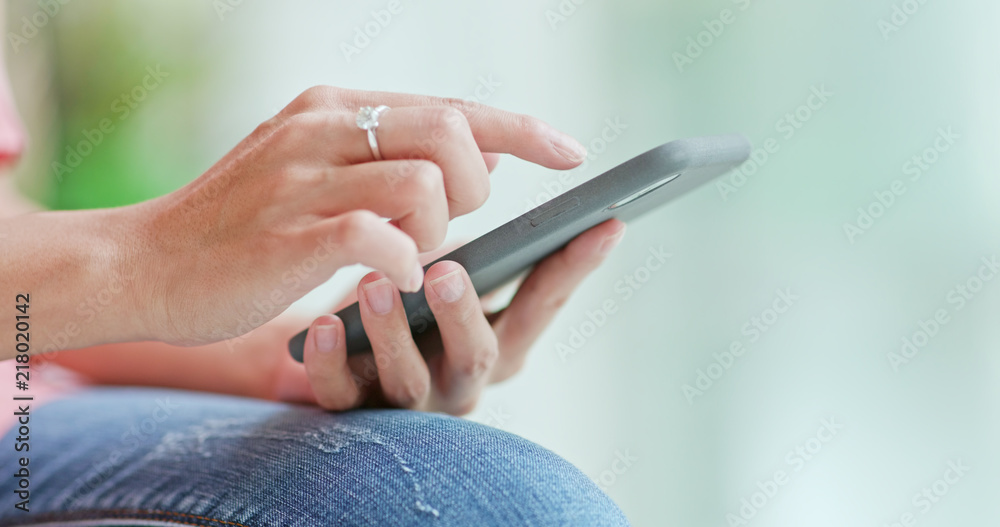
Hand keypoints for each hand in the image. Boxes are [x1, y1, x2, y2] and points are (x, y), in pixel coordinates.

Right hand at [128, 86, 587, 345]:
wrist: (145, 266)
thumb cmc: (240, 228)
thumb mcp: (314, 170)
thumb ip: (390, 157)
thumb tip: (480, 157)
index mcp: (333, 109)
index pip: (450, 106)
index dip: (520, 129)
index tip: (570, 152)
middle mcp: (320, 129)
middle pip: (450, 130)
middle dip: (477, 183)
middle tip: (455, 218)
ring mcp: (303, 179)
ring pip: (425, 181)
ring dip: (436, 228)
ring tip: (404, 250)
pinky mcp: (290, 235)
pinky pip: (382, 236)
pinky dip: (404, 260)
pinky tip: (390, 275)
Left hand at [276, 219, 625, 414]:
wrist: (331, 354)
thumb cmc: (405, 297)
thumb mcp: (447, 264)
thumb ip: (469, 225)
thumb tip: (491, 149)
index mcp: (493, 335)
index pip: (542, 303)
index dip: (575, 267)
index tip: (606, 223)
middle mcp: (457, 373)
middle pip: (477, 353)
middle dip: (465, 314)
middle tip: (447, 270)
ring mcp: (403, 396)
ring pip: (408, 379)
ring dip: (394, 331)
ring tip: (374, 284)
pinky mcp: (348, 406)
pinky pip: (340, 394)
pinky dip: (332, 362)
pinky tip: (323, 325)